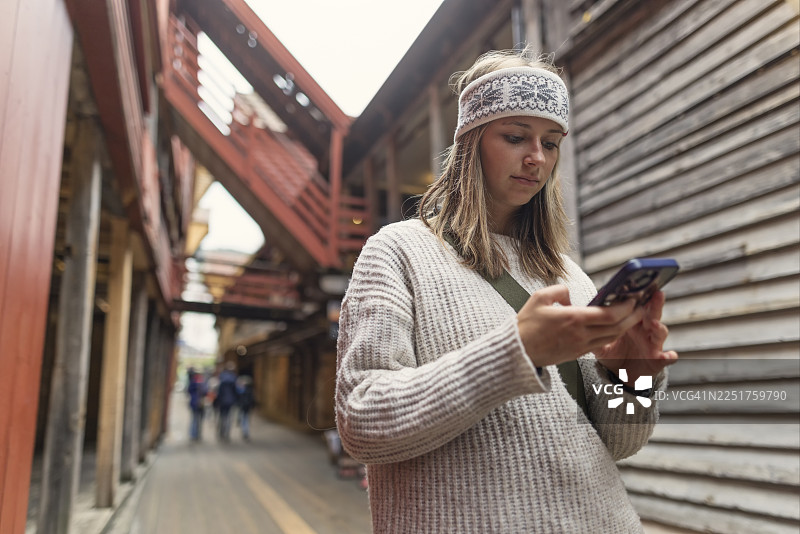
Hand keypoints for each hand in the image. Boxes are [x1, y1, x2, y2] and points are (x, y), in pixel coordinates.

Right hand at [516, 285, 645, 367]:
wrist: (517, 352)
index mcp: (573, 319)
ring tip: (632, 315)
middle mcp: (580, 335)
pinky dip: (611, 334)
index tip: (633, 298)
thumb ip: (559, 290)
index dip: (625, 306)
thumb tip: (571, 293)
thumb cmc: (526, 324)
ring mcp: (580, 346)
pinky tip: (613, 326)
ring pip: (611, 337)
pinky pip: (600, 344)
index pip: (609, 314)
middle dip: (632, 317)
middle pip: (616, 328)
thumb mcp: (539, 298)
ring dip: (625, 327)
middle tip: (641, 306)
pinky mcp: (577, 354)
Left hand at [595, 290, 678, 383]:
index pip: (638, 306)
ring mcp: (653, 344)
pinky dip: (669, 356)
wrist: (622, 375)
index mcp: (633, 322)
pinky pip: (666, 358)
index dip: (639, 297)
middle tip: (657, 294)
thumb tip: (579, 324)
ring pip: (660, 333)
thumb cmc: (614, 353)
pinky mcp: (658, 359)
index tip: (638, 288)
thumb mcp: (602, 343)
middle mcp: (645, 330)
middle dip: (656, 304)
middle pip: (652, 314)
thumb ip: (594, 334)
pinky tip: (666, 356)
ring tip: (653, 324)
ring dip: (658, 327)